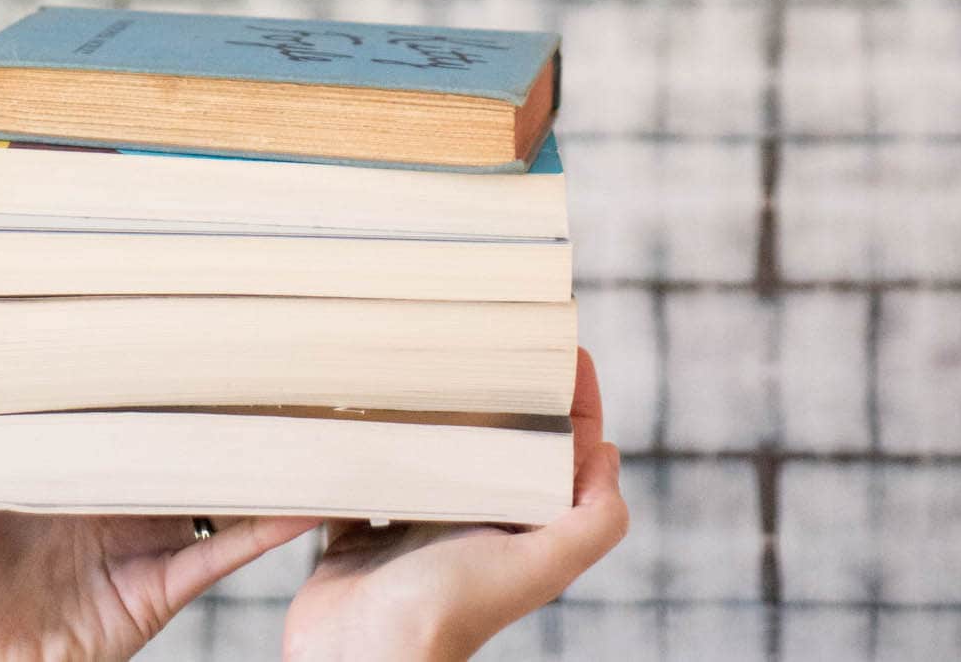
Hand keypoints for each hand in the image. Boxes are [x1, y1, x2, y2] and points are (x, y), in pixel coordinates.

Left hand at [0, 308, 319, 661]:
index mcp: (67, 452)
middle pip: (180, 429)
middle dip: (221, 391)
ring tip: (309, 406)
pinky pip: (226, 552)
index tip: (185, 299)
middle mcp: (114, 486)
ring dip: (260, 451)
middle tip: (271, 338)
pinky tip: (306, 494)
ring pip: (216, 482)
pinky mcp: (162, 585)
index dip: (151, 350)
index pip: (119, 390)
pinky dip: (269, 525)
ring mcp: (144, 535)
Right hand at [281, 348, 627, 661]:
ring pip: (425, 453)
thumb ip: (591, 524)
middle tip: (486, 332)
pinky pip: (361, 473)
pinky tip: (351, 403)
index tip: (562, 341)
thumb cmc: (448, 611)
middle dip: (494, 391)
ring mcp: (410, 528)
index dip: (569, 397)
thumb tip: (610, 453)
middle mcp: (467, 526)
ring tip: (419, 355)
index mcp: (514, 530)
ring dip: (425, 412)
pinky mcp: (357, 531)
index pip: (558, 451)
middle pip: (491, 443)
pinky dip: (359, 441)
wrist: (361, 657)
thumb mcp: (537, 566)